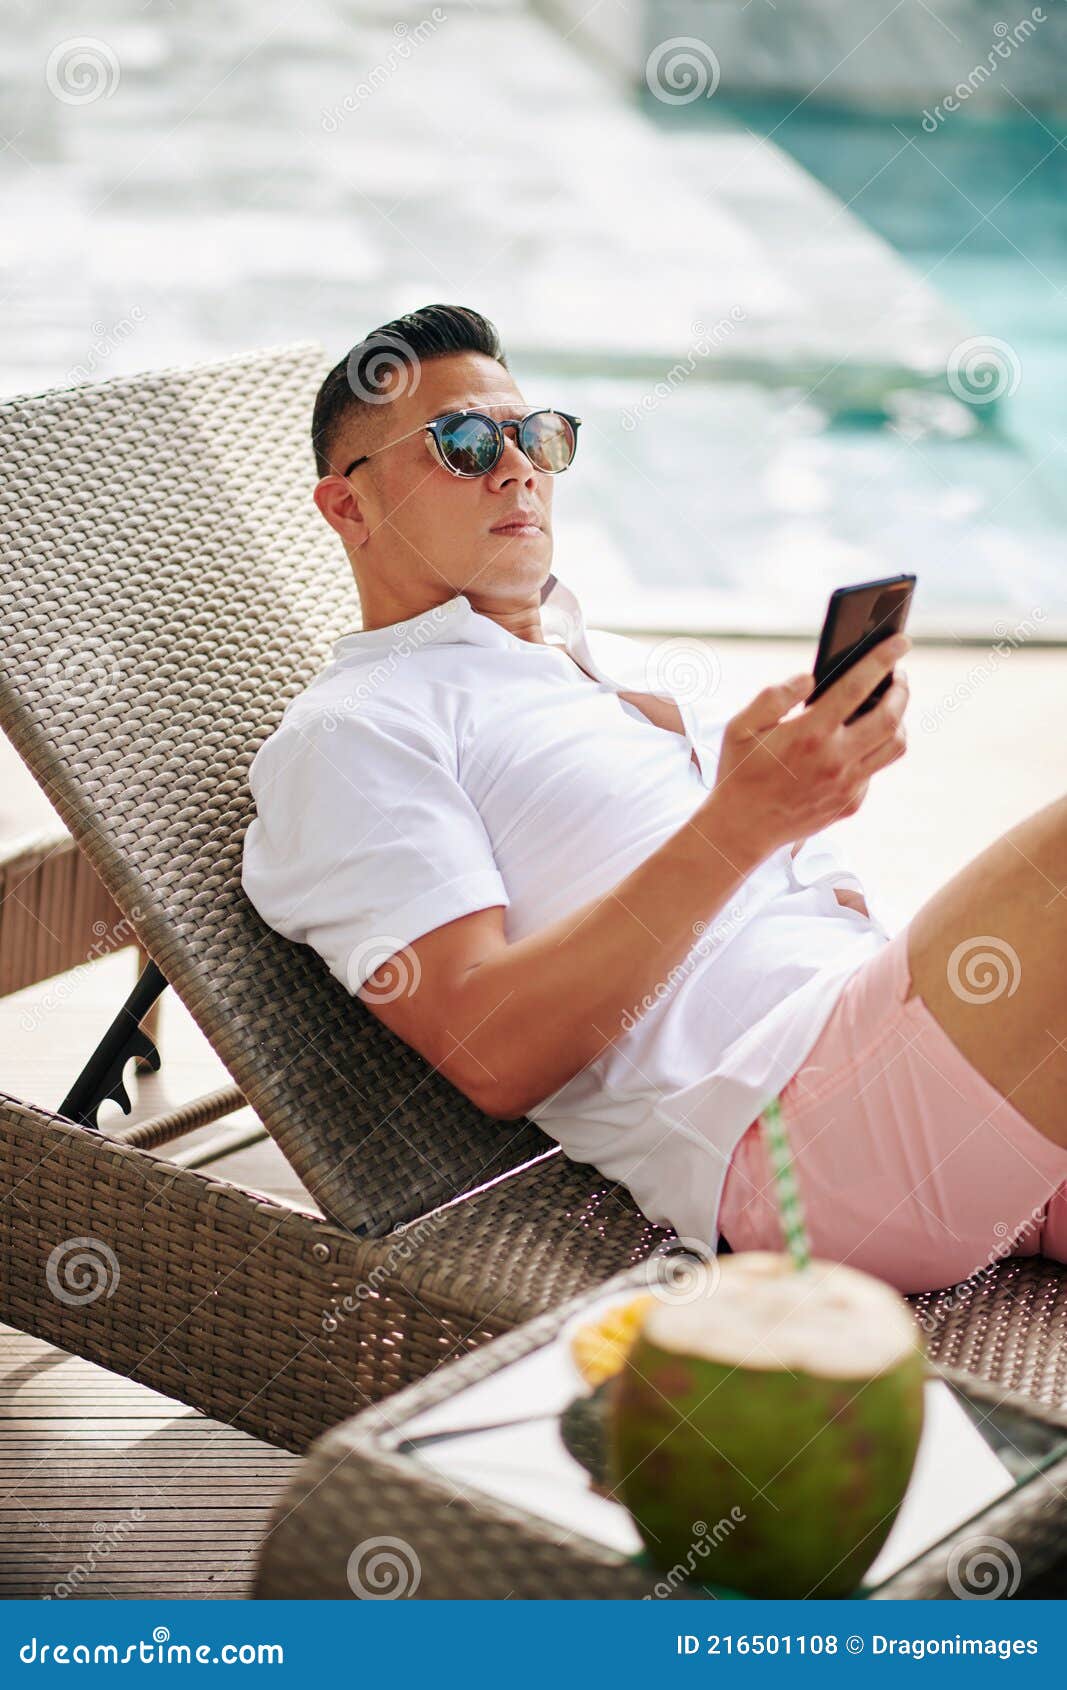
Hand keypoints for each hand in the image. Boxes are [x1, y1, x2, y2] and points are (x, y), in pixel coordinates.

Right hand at [706, 635, 909, 866]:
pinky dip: (873, 750)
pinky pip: (875, 770)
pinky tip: (856, 742)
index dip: (883, 659)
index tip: (901, 641)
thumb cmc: (739, 771)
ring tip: (886, 707)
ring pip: (894, 746)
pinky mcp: (851, 803)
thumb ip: (775, 696)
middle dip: (901, 690)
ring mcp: (847, 785)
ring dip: (898, 721)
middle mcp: (836, 759)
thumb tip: (809, 678)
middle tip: (899, 675)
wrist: (741, 828)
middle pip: (891, 718)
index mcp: (810, 733)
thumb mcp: (741, 726)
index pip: (858, 687)